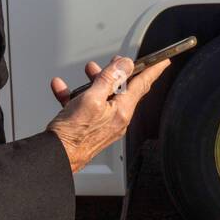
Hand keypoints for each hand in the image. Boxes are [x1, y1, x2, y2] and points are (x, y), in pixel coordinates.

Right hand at [47, 55, 169, 171]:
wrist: (56, 158)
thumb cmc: (73, 134)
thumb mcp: (92, 99)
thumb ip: (109, 79)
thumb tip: (125, 65)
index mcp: (122, 111)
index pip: (142, 85)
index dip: (153, 70)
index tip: (163, 61)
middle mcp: (117, 119)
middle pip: (122, 89)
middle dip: (117, 72)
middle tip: (117, 61)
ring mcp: (104, 124)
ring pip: (103, 96)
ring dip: (95, 81)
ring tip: (89, 69)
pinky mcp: (90, 129)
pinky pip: (86, 106)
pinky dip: (75, 95)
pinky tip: (63, 88)